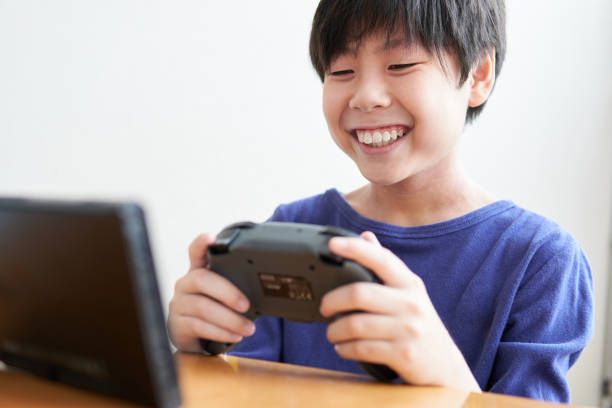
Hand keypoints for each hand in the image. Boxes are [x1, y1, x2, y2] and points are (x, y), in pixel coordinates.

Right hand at [167, 233, 255, 352]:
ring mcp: (179, 304)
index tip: (210, 237)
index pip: (195, 252)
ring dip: (230, 319)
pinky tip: (235, 335)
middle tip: (247, 305)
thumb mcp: (223, 295)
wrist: (194, 337)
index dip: (201, 244)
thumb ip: (236, 285)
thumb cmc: (214, 310)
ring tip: (248, 328)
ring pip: (203, 307)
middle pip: (201, 279)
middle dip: (228, 292)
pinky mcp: (177, 325)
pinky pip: (199, 326)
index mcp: (198, 271)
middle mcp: (185, 284)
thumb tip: (269, 287)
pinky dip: (221, 332)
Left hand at [320, 231, 479, 391]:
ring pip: (355, 324)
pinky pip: (362, 349)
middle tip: (324, 307)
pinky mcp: (403, 355)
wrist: (445, 366)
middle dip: (332, 301)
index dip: (356, 249)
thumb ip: (386, 267)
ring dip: (335, 330)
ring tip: (332, 333)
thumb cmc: (420, 325)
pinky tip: (343, 348)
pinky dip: (345, 349)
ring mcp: (408, 330)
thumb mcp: (409, 294)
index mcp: (410, 283)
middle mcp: (411, 303)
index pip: (381, 259)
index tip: (333, 244)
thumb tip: (366, 236)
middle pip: (359, 293)